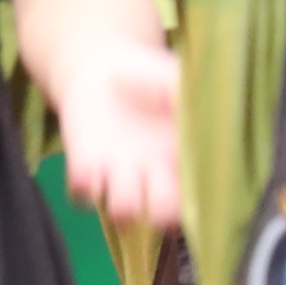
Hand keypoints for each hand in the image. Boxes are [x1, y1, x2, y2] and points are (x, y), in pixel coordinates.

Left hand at [48, 36, 182, 232]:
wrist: (103, 65)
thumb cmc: (149, 74)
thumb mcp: (177, 79)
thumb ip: (189, 98)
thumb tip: (203, 118)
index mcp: (184, 158)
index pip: (198, 196)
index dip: (197, 201)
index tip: (193, 181)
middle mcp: (154, 175)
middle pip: (163, 218)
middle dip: (161, 215)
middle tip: (157, 195)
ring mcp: (119, 174)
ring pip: (123, 213)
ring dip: (122, 203)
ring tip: (121, 171)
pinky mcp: (86, 167)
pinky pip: (83, 194)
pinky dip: (85, 186)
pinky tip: (90, 165)